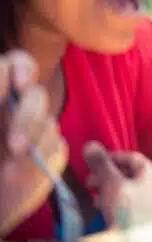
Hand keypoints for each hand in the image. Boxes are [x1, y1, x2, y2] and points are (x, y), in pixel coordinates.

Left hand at [0, 51, 66, 235]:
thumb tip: (7, 76)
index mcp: (0, 97)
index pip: (17, 64)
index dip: (21, 68)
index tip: (19, 85)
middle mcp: (15, 109)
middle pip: (37, 95)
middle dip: (28, 119)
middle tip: (15, 148)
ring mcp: (35, 131)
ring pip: (49, 125)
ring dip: (32, 148)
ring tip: (10, 173)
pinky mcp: (50, 153)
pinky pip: (56, 149)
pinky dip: (39, 164)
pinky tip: (19, 177)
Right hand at [83, 142, 151, 226]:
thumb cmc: (129, 211)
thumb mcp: (113, 184)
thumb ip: (102, 165)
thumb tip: (90, 144)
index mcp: (151, 174)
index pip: (133, 157)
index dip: (113, 156)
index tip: (95, 161)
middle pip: (127, 173)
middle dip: (106, 174)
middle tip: (89, 181)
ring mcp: (147, 203)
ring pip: (124, 188)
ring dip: (106, 188)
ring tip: (93, 193)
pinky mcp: (139, 217)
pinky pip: (124, 203)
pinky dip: (110, 201)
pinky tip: (100, 208)